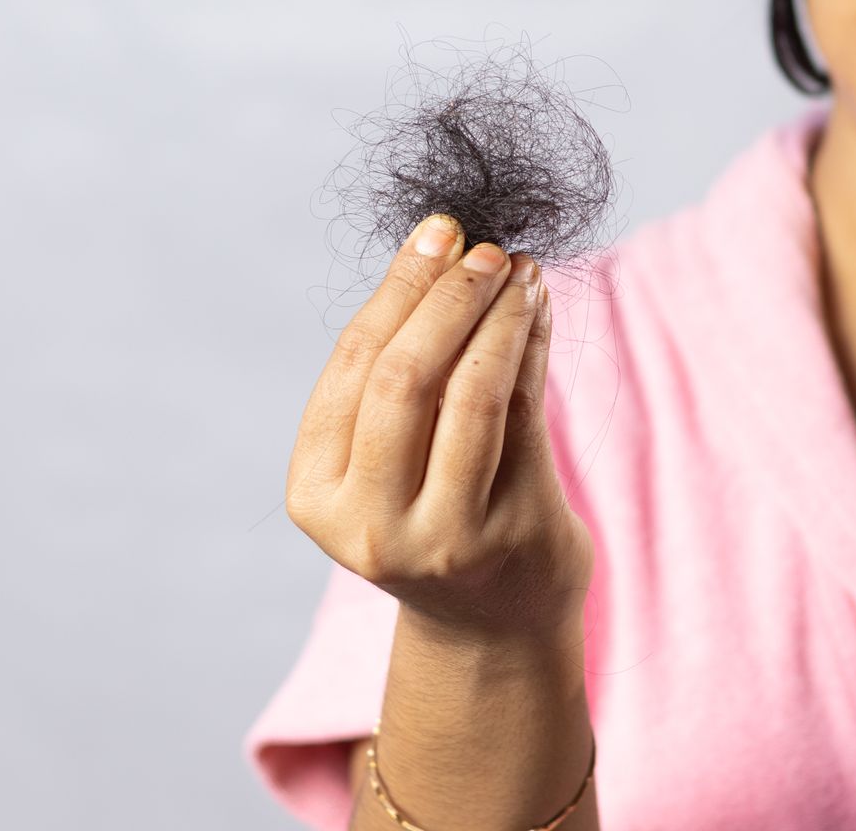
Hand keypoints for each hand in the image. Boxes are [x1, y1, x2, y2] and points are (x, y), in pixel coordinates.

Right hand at [285, 217, 592, 648]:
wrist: (491, 625)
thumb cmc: (432, 515)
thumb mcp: (388, 458)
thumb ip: (400, 373)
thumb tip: (446, 252)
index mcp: (317, 494)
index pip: (354, 367)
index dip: (398, 289)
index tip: (437, 230)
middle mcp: (369, 523)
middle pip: (405, 378)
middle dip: (448, 297)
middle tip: (485, 246)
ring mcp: (443, 535)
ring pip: (471, 395)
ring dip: (499, 316)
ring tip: (519, 268)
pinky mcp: (512, 533)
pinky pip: (525, 416)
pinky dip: (530, 348)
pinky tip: (538, 306)